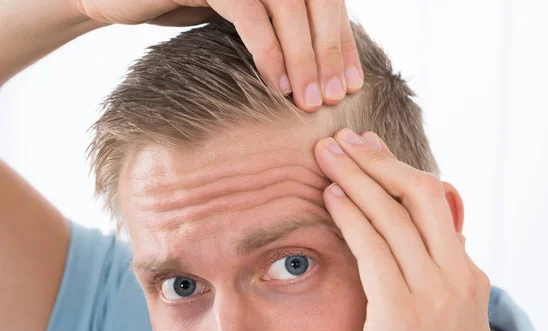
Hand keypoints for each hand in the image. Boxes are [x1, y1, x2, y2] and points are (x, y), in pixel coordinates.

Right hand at [74, 0, 363, 110]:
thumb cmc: (192, 8)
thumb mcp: (247, 16)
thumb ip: (282, 26)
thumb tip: (326, 66)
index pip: (326, 3)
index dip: (343, 44)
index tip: (353, 85)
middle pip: (317, 1)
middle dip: (330, 52)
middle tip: (336, 98)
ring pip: (288, 7)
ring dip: (305, 56)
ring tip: (312, 101)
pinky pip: (249, 13)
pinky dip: (269, 51)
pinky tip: (279, 86)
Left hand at [314, 129, 494, 330]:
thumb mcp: (453, 322)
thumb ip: (443, 276)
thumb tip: (425, 237)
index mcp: (471, 275)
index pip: (436, 204)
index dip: (399, 170)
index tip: (371, 150)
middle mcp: (458, 276)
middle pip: (419, 195)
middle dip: (379, 161)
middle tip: (345, 138)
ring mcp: (434, 293)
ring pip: (393, 213)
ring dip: (356, 176)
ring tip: (327, 153)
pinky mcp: (401, 311)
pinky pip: (372, 246)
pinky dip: (349, 214)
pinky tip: (329, 194)